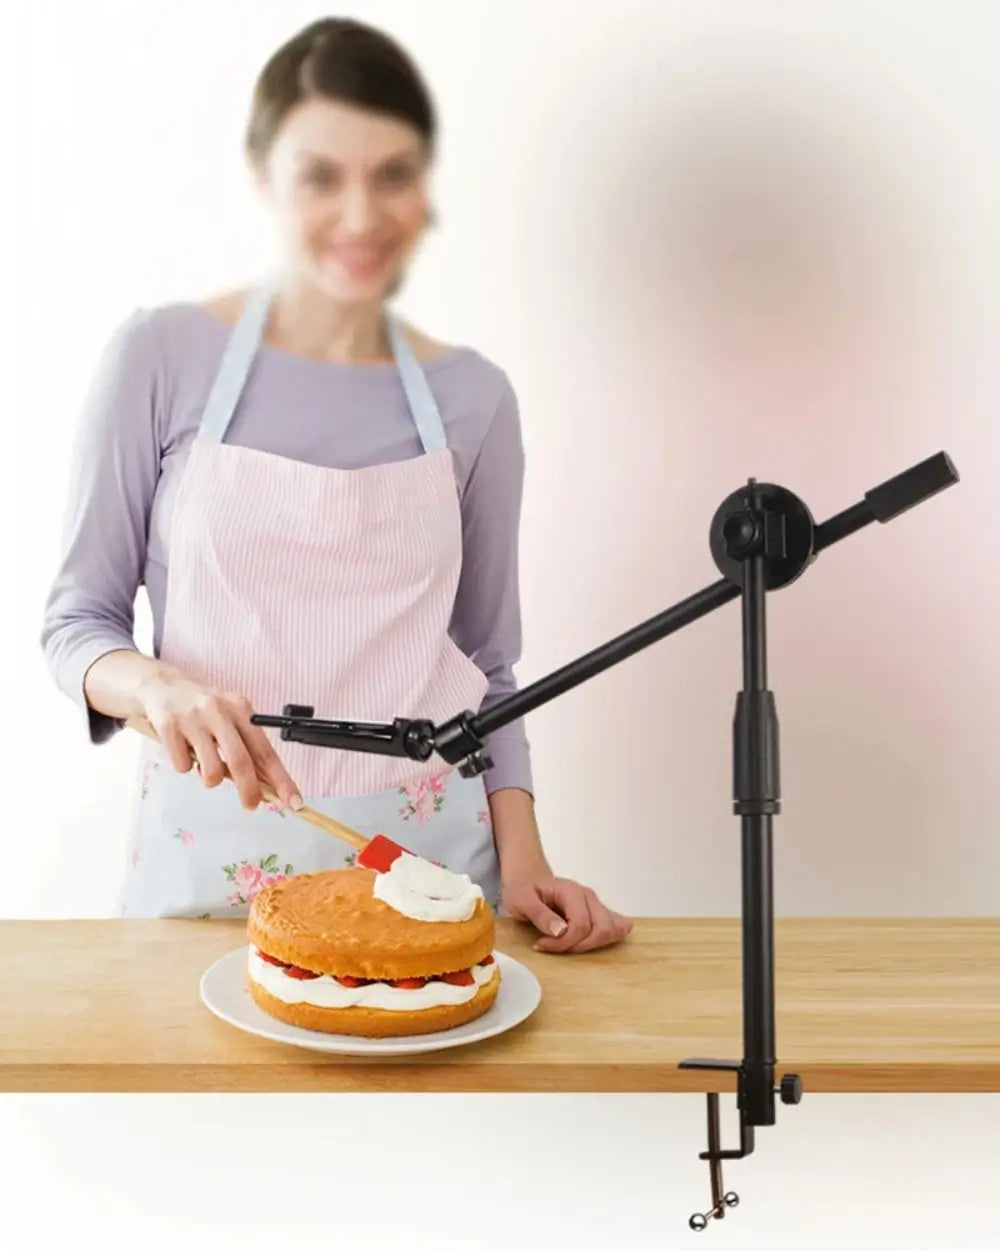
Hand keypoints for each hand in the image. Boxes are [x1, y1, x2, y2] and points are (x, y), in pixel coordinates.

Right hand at [137, 671, 302, 811]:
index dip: (282, 780)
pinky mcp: (169, 726)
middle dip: (249, 791)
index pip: (266, 751)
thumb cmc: (203, 709)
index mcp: (241, 710)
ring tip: (203, 765)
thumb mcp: (230, 718)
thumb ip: (246, 747)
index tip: (294, 801)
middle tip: (251, 805)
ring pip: (211, 770)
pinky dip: (184, 766)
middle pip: (241, 762)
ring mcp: (193, 718)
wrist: (162, 685)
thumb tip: (266, 786)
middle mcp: (220, 711)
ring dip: (209, 779)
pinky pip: (182, 765)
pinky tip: (181, 749)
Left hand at [502, 873, 632, 953]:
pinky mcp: (598, 913)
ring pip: (611, 931)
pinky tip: (589, 943)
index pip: (581, 925)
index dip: (563, 942)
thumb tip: (560, 931)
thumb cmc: (523, 889)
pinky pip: (614, 928)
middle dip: (579, 946)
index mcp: (571, 891)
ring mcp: (596, 905)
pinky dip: (607, 939)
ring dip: (590, 945)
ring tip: (566, 945)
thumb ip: (539, 914)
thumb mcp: (521, 900)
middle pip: (602, 929)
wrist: (528, 880)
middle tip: (554, 947)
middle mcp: (588, 897)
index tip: (541, 944)